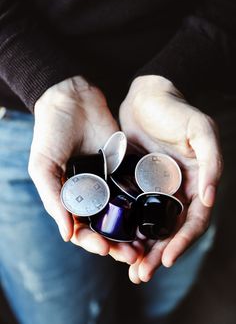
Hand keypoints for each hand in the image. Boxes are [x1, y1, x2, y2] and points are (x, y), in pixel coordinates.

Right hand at [28, 76, 139, 263]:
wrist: (73, 99)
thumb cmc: (51, 132)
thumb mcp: (43, 166)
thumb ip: (53, 198)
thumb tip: (65, 234)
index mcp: (69, 197)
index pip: (81, 229)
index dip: (92, 242)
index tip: (105, 249)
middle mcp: (90, 193)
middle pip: (105, 226)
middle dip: (117, 243)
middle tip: (132, 255)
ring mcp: (108, 181)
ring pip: (122, 213)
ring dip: (132, 230)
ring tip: (145, 244)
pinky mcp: (124, 167)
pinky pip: (134, 189)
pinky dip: (142, 204)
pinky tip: (152, 215)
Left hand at [119, 75, 222, 282]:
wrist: (147, 95)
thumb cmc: (177, 110)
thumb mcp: (201, 130)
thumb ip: (211, 163)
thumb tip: (209, 198)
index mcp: (195, 182)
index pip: (193, 220)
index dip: (182, 242)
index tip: (166, 260)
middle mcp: (176, 189)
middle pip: (170, 230)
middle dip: (157, 254)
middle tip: (141, 275)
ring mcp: (154, 187)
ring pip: (149, 225)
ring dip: (141, 248)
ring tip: (128, 268)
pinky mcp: (134, 181)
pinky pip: (131, 209)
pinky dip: (126, 227)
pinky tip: (116, 240)